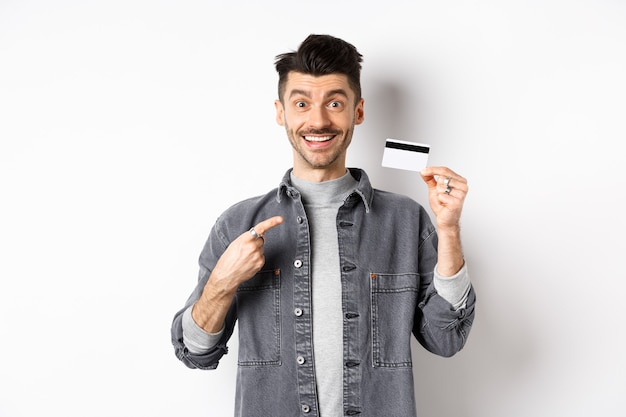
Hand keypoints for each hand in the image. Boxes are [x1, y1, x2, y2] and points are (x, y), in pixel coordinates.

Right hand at [192, 216, 284, 332]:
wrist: (226, 275)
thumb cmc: (228, 259)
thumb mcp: (235, 244)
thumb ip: (248, 238)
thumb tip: (261, 235)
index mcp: (245, 239)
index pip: (261, 228)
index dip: (272, 222)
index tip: (280, 219)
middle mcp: (253, 247)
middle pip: (261, 239)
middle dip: (256, 242)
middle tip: (246, 249)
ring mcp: (257, 255)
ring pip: (261, 249)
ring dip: (256, 251)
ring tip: (245, 257)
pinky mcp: (260, 263)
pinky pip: (262, 257)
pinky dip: (256, 258)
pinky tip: (248, 262)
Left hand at [420, 167, 467, 230]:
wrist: (446, 220)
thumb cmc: (442, 205)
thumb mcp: (434, 189)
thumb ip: (430, 179)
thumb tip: (424, 171)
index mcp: (460, 180)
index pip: (445, 170)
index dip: (432, 170)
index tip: (423, 171)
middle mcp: (463, 185)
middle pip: (442, 177)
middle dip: (437, 186)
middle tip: (441, 194)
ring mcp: (461, 194)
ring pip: (441, 186)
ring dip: (438, 194)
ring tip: (444, 200)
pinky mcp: (457, 202)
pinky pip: (441, 195)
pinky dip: (440, 200)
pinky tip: (445, 204)